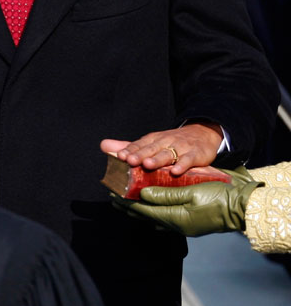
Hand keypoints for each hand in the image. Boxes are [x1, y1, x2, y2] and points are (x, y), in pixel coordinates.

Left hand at [101, 121, 222, 174]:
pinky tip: (176, 171)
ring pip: (167, 153)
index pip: (139, 144)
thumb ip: (129, 146)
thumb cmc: (172, 142)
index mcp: (153, 140)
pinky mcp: (195, 154)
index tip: (119, 156)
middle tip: (129, 160)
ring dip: (157, 159)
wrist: (201, 134)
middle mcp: (165, 142)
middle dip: (140, 154)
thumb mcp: (150, 142)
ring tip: (147, 165)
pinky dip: (182, 164)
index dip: (130, 150)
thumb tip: (103, 145)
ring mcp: (180, 147)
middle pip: (151, 148)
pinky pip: (188, 160)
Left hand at [112, 169, 262, 236]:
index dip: (126, 202)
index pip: (144, 210)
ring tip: (126, 201)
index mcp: (176, 218)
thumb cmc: (219, 197)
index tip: (112, 194)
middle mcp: (177, 224)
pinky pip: (165, 218)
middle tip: (113, 197)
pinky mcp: (189, 222)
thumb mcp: (192, 191)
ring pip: (154, 217)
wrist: (242, 207)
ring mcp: (183, 225)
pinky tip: (150, 208)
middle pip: (147, 215)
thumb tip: (143, 194)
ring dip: (139, 208)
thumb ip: (166, 194)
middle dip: (129, 206)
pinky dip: (153, 211)